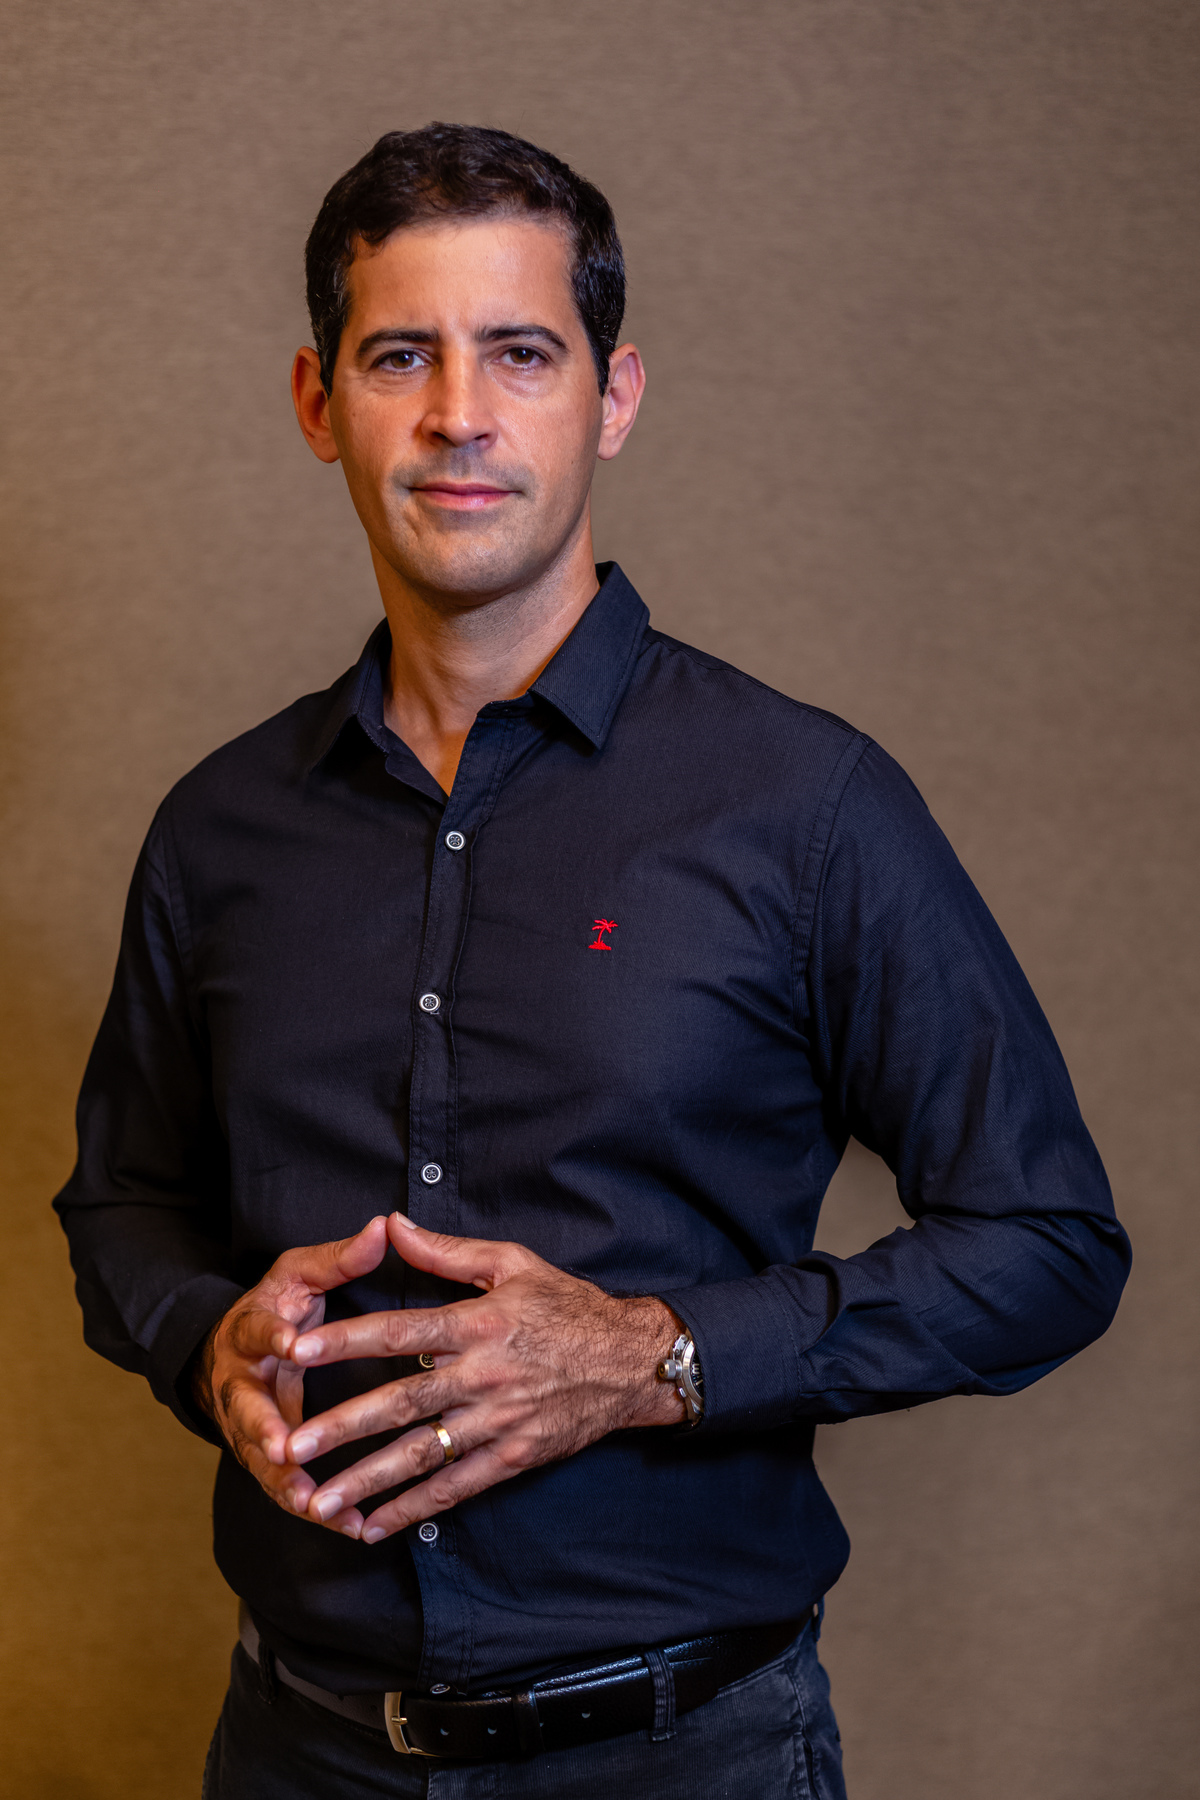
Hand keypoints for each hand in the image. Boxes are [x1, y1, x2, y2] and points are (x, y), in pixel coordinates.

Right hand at [192, 1216, 389, 1531]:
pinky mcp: (268, 1457)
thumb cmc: (280, 1306)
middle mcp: (241, 1383)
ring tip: (315, 1504)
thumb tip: (385, 1226)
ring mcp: (249, 1426)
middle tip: (281, 1446)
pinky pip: (288, 1487)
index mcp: (250, 1331)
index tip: (291, 1344)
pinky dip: (317, 1509)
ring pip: (262, 1461)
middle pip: (244, 1410)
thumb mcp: (300, 1275)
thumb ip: (339, 1258)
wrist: (233, 1352)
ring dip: (286, 1483)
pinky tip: (352, 1527)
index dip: (272, 1338)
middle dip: (262, 1429)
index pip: (257, 1332)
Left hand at [284, 1212, 685, 1542]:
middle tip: (289, 1447)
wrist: (631, 1361)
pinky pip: (454, 1487)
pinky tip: (373, 1525)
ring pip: (421, 1454)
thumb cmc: (567, 1306)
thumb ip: (445, 1250)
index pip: (400, 1332)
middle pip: (400, 1403)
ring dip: (367, 1480)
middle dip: (341, 1428)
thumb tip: (392, 1224)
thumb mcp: (512, 1263)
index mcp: (477, 1323)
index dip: (347, 1341)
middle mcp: (482, 1376)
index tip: (297, 1350)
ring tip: (318, 1500)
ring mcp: (496, 1421)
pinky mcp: (511, 1456)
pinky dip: (412, 1508)